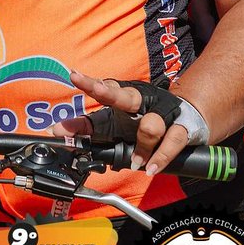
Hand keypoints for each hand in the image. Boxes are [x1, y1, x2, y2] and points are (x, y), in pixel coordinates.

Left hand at [52, 72, 190, 175]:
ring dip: (142, 146)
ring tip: (137, 162)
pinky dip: (161, 157)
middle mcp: (144, 100)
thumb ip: (85, 128)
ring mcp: (164, 112)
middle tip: (96, 90)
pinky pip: (172, 141)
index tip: (74, 76)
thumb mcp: (112, 125)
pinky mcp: (182, 127)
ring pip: (151, 125)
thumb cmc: (140, 123)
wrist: (187, 119)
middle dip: (109, 93)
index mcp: (126, 97)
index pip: (106, 88)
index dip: (90, 84)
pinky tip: (151, 168)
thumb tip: (55, 130)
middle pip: (126, 96)